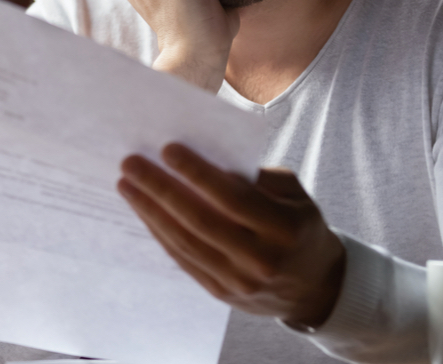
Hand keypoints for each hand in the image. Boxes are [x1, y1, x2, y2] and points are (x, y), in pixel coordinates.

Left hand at [117, 143, 345, 327]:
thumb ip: (258, 177)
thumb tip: (208, 160)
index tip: (167, 149)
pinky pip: (184, 260)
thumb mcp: (295, 194)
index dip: (197, 173)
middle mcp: (261, 259)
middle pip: (201, 220)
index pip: (232, 198)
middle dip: (161, 189)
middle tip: (131, 164)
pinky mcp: (221, 293)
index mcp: (284, 228)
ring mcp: (239, 281)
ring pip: (185, 242)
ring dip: (150, 211)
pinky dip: (160, 233)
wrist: (314, 286)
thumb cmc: (299, 226)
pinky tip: (144, 211)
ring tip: (127, 184)